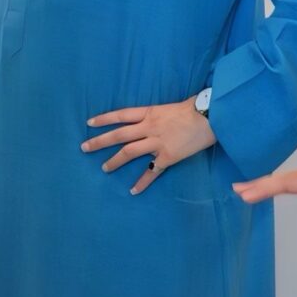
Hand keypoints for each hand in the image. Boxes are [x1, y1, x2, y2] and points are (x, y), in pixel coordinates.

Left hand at [83, 99, 214, 194]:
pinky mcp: (168, 156)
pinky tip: (133, 190)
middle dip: (100, 141)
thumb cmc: (195, 107)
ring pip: (129, 152)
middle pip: (119, 135)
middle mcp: (149, 127)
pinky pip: (152, 171)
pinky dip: (142, 182)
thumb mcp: (170, 106)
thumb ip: (156, 114)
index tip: (89, 123)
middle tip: (84, 148)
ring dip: (114, 161)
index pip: (120, 115)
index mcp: (149, 113)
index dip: (104, 119)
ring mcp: (157, 142)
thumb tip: (150, 118)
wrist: (211, 117)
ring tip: (104, 168)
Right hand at [232, 163, 296, 228]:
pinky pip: (296, 181)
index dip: (266, 189)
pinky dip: (281, 184)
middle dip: (260, 184)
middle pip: (284, 179)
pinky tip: (275, 187)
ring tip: (246, 188)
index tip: (246, 194)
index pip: (288, 183)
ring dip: (268, 183)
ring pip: (289, 179)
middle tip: (236, 189)